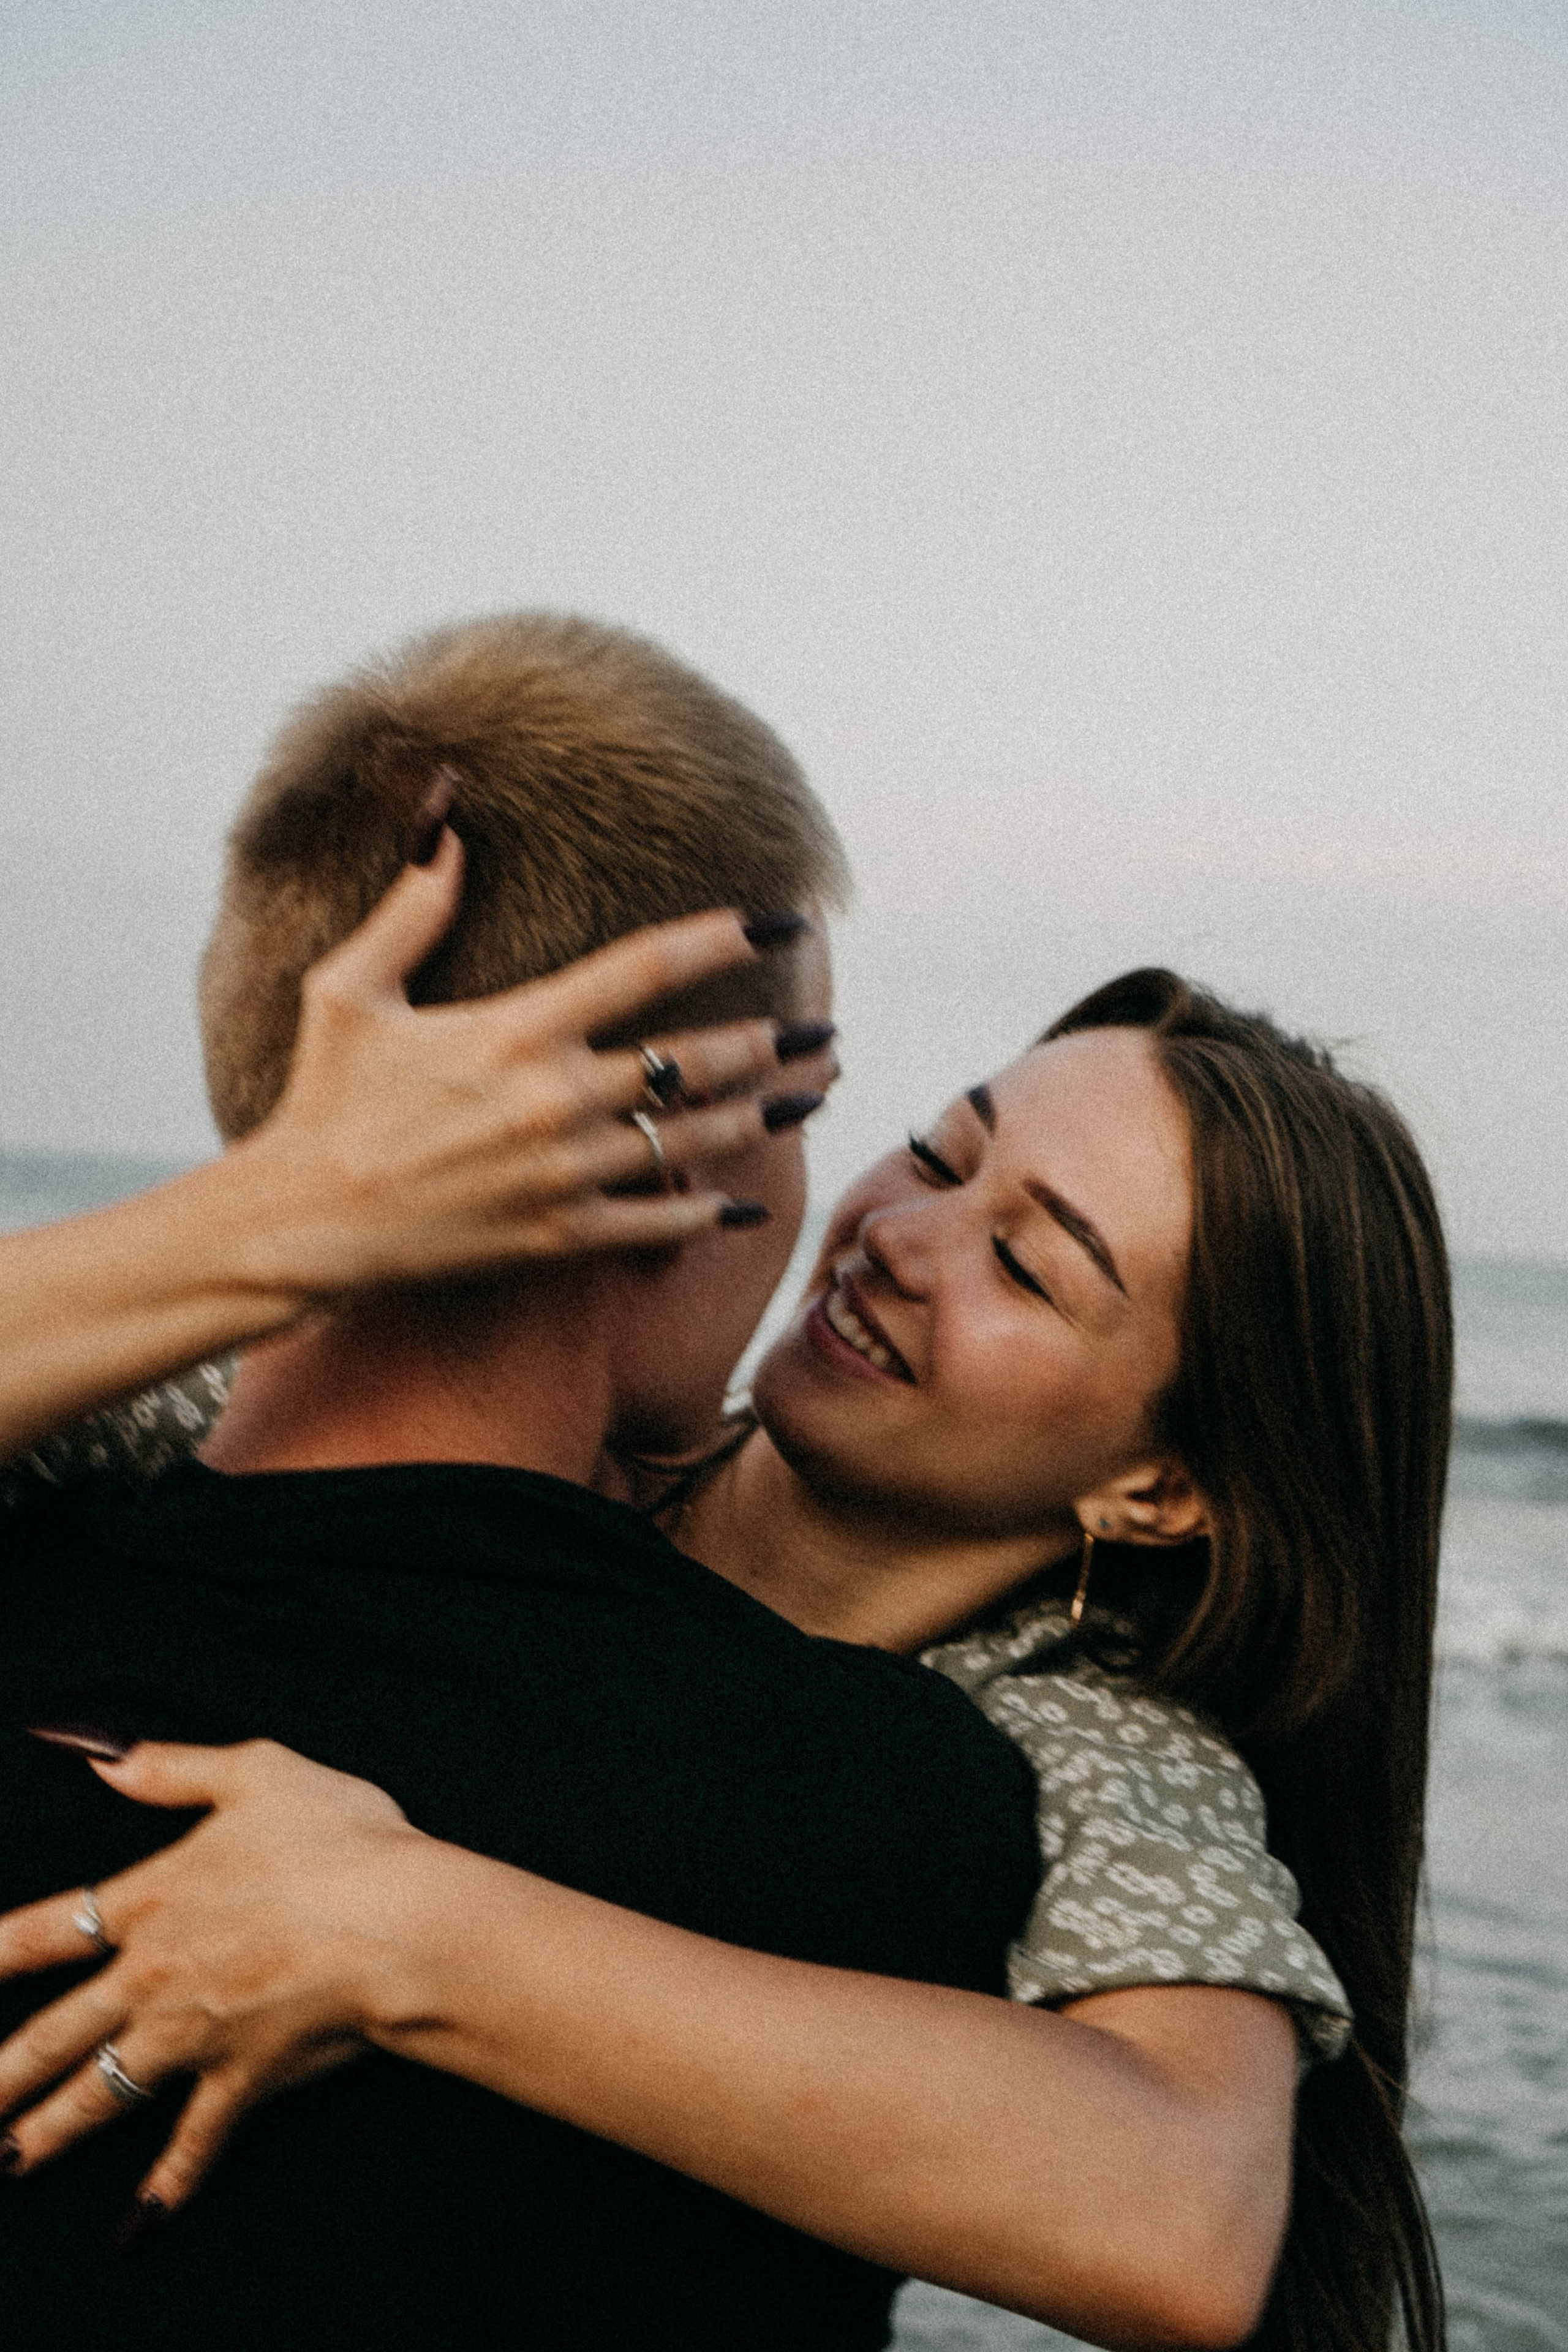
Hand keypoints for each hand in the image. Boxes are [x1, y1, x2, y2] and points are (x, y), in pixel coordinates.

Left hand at [0, 1740, 425, 2215]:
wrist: (398, 1921)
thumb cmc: (336, 1839)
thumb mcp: (254, 1773)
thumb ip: (168, 1766)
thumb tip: (92, 1750)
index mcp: (151, 1900)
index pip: (43, 1933)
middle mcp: (153, 1977)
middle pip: (49, 2035)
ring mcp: (194, 2035)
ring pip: (101, 2093)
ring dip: (46, 2132)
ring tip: (4, 2163)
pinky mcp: (243, 2077)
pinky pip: (194, 2140)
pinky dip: (167, 2183)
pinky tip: (138, 2223)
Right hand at [227, 823, 834, 1296]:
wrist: (302, 1222)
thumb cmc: (323, 1101)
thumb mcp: (350, 988)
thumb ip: (410, 906)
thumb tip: (446, 823)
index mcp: (518, 1028)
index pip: (645, 967)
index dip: (723, 938)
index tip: (781, 920)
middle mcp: (555, 1098)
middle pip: (694, 1059)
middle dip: (772, 1044)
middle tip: (825, 1032)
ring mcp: (562, 1172)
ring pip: (691, 1138)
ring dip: (762, 1117)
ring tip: (813, 1096)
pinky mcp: (556, 1235)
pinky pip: (654, 1222)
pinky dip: (706, 1212)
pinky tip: (749, 1201)